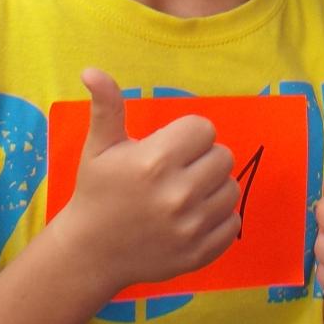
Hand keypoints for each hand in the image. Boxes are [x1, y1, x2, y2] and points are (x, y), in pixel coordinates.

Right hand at [59, 68, 238, 302]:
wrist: (91, 253)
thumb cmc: (97, 193)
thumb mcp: (100, 147)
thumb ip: (107, 106)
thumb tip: (92, 70)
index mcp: (155, 161)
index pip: (204, 129)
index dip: (188, 135)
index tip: (169, 149)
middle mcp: (178, 194)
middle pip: (223, 156)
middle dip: (202, 159)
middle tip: (178, 171)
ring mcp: (191, 227)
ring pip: (231, 188)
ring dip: (213, 188)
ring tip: (185, 194)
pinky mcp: (200, 253)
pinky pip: (233, 222)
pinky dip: (218, 218)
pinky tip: (192, 218)